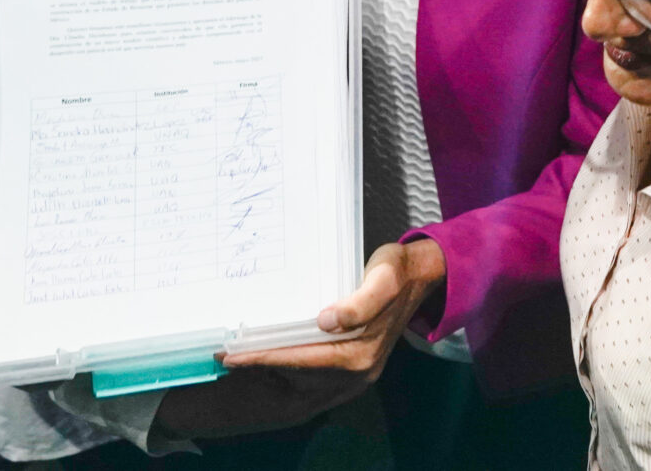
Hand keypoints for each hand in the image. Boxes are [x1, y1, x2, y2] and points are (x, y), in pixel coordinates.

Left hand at [216, 241, 445, 404]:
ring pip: (305, 381)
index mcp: (362, 352)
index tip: (234, 354)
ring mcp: (359, 373)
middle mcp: (360, 370)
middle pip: (301, 376)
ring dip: (273, 371)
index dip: (267, 358)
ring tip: (240, 357)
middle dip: (262, 368)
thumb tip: (327, 322)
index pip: (304, 359)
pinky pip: (315, 377)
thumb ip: (361, 302)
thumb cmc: (399, 270)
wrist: (424, 274)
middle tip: (226, 356)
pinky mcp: (356, 366)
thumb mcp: (384, 276)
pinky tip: (270, 357)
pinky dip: (289, 370)